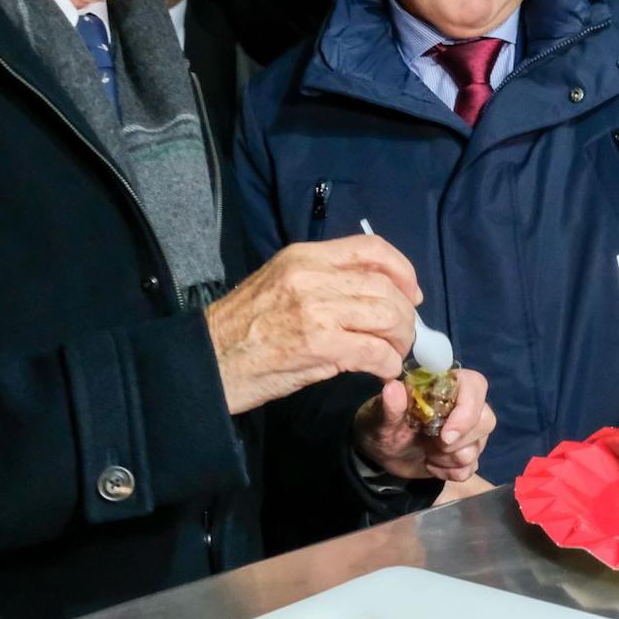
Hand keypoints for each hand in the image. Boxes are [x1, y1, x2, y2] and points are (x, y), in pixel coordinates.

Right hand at [204, 235, 419, 413]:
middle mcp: (312, 276)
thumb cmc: (242, 329)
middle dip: (405, 314)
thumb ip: (323, 282)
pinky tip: (383, 371)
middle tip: (405, 335)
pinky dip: (388, 363)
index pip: (370, 248)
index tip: (412, 293)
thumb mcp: (280, 284)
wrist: (207, 362)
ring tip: (395, 353)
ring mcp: (316, 310)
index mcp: (303, 256)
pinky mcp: (318, 345)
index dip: (402, 270)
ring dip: (401, 339)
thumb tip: (371, 295)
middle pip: (385, 286)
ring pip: (387, 315)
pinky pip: (374, 350)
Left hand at [354, 369, 495, 481]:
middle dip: (459, 441)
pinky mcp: (464, 454)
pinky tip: (431, 465)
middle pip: (486, 419)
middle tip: (430, 446)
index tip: (446, 436)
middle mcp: (462, 405)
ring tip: (426, 454)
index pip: (475, 385)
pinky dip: (449, 472)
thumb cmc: (380, 425)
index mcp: (444, 385)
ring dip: (451, 458)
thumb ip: (388, 405)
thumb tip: (393, 388)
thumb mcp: (378, 416)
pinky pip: (471, 467)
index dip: (467, 411)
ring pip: (479, 446)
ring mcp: (466, 432)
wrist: (379, 453)